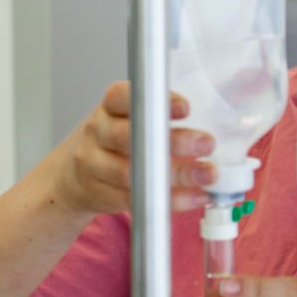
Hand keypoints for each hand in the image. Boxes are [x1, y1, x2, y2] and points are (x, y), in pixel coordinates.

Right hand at [45, 81, 217, 214]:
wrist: (74, 178)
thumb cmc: (116, 141)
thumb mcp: (132, 118)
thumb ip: (163, 114)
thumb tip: (222, 116)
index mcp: (111, 107)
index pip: (123, 96)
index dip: (155, 101)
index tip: (185, 108)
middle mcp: (98, 132)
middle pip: (129, 135)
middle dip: (173, 140)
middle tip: (207, 143)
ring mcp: (94, 164)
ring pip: (132, 171)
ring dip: (177, 174)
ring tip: (208, 175)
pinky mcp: (99, 193)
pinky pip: (136, 199)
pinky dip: (170, 200)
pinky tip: (196, 196)